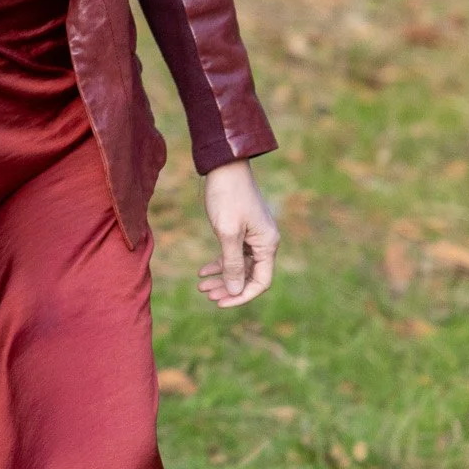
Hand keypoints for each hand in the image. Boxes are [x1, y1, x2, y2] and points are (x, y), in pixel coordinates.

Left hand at [197, 158, 278, 307]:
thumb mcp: (227, 233)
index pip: (260, 281)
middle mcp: (265, 242)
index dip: (241, 295)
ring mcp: (253, 235)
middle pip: (249, 275)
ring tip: (201, 287)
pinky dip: (219, 262)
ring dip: (221, 277)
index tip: (220, 303)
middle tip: (206, 295)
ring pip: (239, 265)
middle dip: (228, 287)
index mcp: (267, 244)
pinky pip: (233, 253)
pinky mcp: (242, 228)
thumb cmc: (227, 197)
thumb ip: (232, 263)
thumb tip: (235, 290)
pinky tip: (202, 271)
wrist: (224, 165)